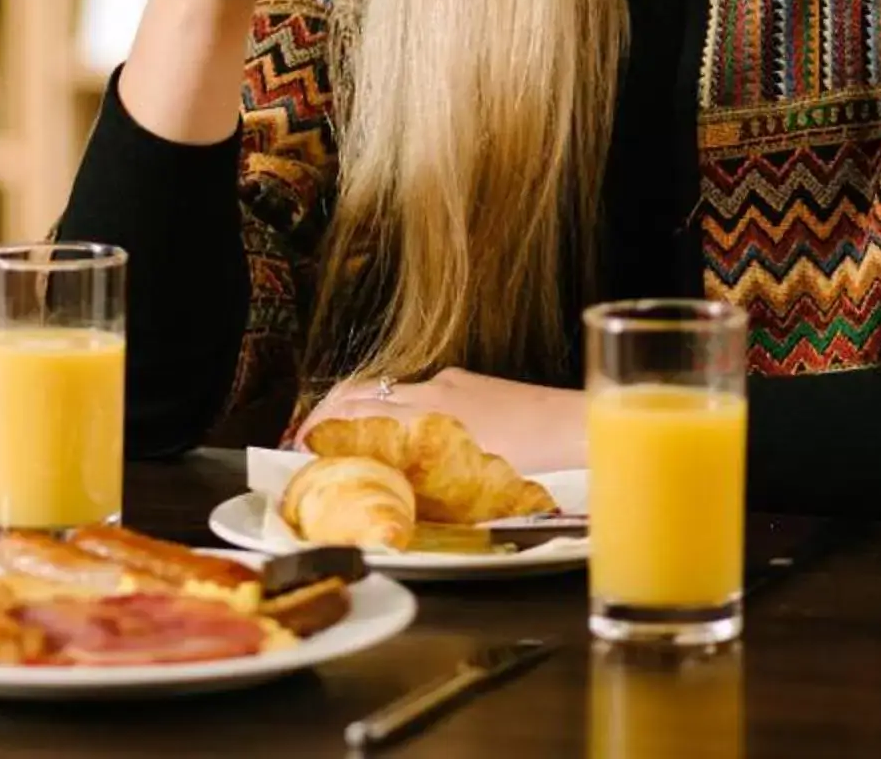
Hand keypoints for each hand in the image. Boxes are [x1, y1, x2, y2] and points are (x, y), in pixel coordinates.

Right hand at [296, 368, 587, 475]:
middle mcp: (433, 392)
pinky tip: (389, 426)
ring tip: (333, 432)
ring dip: (354, 407)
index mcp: (430, 416)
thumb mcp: (473, 485)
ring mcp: (451, 384)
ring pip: (386, 389)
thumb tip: (385, 497)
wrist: (581, 428)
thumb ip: (425, 485)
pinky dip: (389, 405)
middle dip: (326, 413)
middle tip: (304, 440)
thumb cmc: (539, 464)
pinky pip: (415, 390)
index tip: (300, 448)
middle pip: (361, 392)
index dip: (321, 428)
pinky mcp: (468, 383)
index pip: (357, 412)